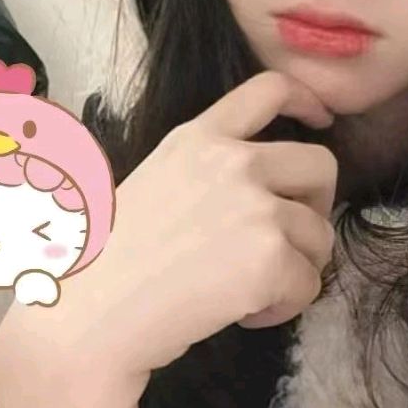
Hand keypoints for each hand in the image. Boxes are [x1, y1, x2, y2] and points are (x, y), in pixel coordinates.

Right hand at [0, 70, 337, 383]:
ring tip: (248, 290)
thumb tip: (263, 194)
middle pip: (321, 165)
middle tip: (285, 240)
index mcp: (199, 138)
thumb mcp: (157, 183)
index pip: (271, 89)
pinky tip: (242, 314)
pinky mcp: (270, 257)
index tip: (322, 121)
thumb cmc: (108, 264)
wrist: (86, 318)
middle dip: (316, 205)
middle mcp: (234, 162)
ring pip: (320, 233)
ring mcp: (256, 207)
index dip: (309, 101)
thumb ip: (210, 173)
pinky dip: (285, 306)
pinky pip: (309, 283)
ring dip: (296, 266)